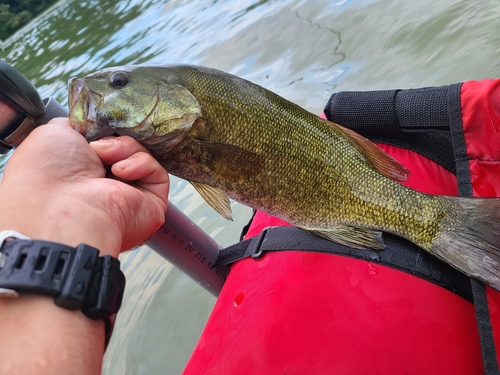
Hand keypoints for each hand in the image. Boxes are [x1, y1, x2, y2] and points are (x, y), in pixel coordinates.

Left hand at [0, 117, 168, 255]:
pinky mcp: (151, 204)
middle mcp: (105, 185)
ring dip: (124, 148)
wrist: (61, 206)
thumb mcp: (55, 133)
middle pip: (127, 145)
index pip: (106, 142)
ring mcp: (129, 196)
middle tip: (98, 145)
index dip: (106, 129)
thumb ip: (81, 126)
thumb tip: (97, 125)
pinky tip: (120, 172)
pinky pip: (158, 172)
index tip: (98, 125)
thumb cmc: (48, 173)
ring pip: (143, 155)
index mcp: (81, 172)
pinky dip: (141, 164)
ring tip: (104, 159)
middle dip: (115, 137)